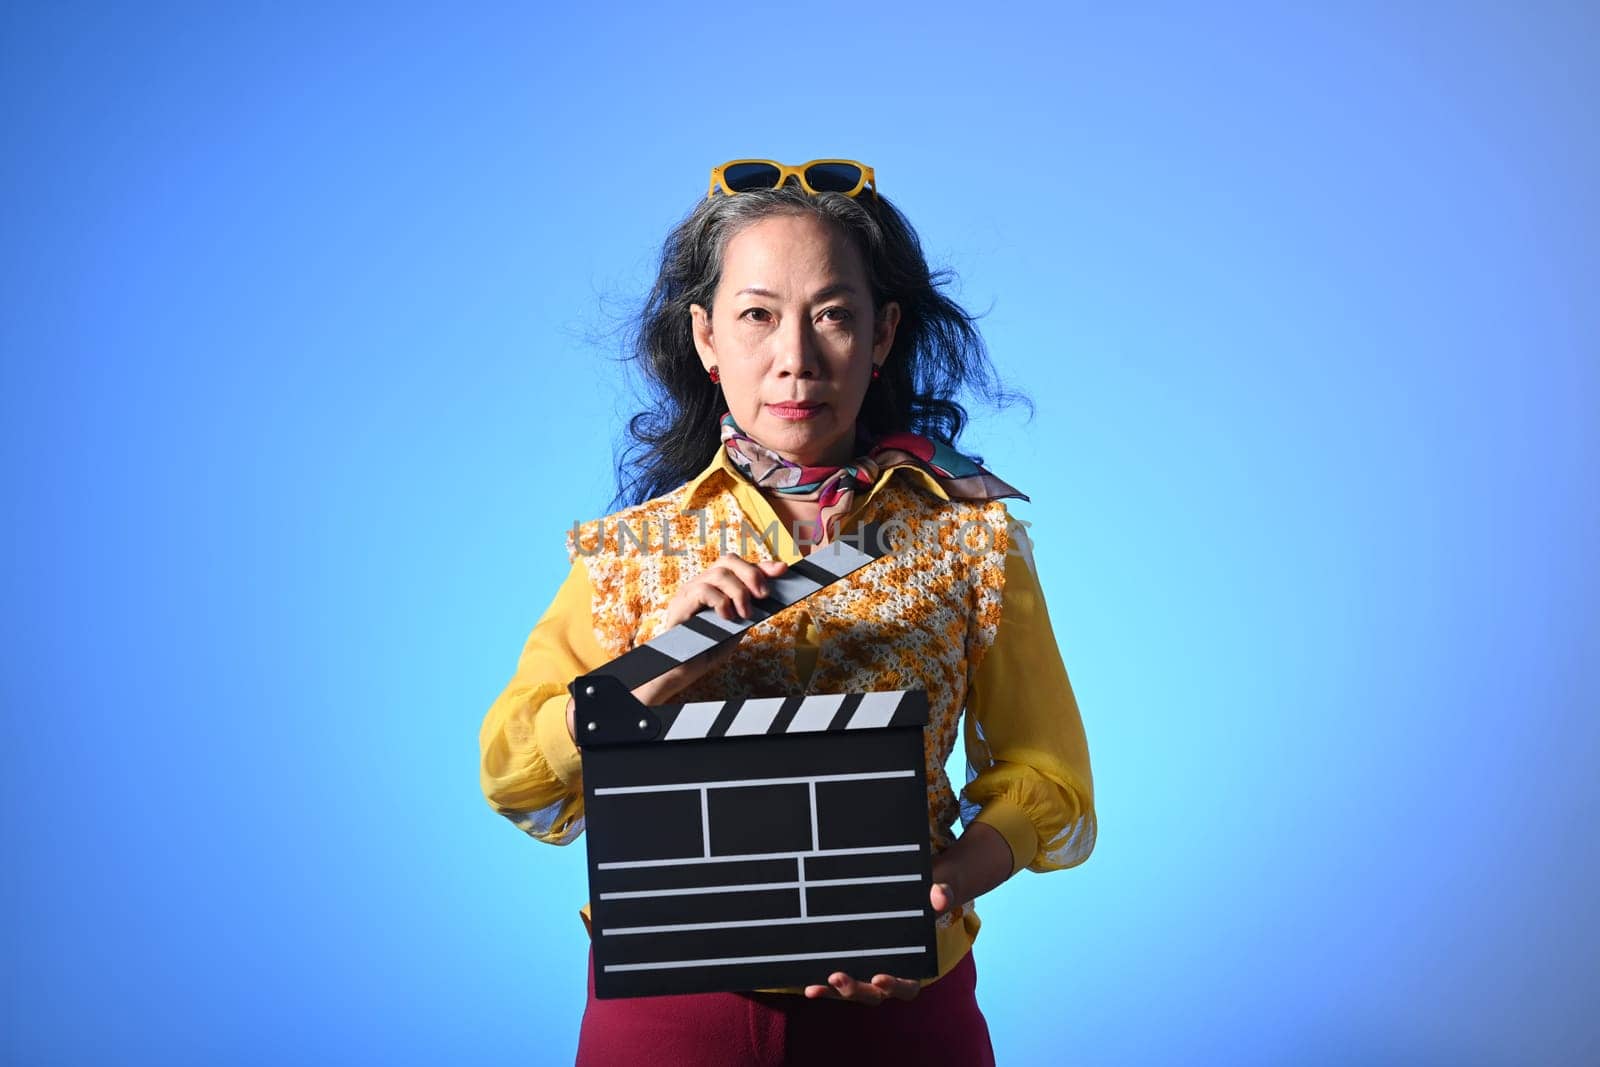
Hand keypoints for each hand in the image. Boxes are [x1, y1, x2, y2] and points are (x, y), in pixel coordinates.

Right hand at [566, 555, 789, 740]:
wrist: (679, 670)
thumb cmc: (705, 650)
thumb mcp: (736, 628)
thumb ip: (748, 611)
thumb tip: (770, 596)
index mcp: (715, 588)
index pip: (738, 566)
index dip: (761, 565)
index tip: (783, 570)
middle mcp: (701, 585)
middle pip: (728, 560)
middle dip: (752, 573)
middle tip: (764, 595)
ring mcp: (689, 593)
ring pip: (719, 573)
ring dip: (739, 592)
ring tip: (745, 613)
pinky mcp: (681, 605)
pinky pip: (703, 590)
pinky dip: (721, 601)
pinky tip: (727, 617)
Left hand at [801, 879, 959, 1004]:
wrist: (905, 899)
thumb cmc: (921, 900)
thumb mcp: (933, 895)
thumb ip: (941, 894)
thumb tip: (941, 895)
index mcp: (912, 967)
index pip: (906, 986)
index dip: (894, 986)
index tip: (880, 977)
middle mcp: (888, 978)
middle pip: (874, 994)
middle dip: (855, 990)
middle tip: (838, 978)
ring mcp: (866, 975)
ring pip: (851, 992)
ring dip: (834, 992)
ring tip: (816, 986)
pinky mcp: (848, 968)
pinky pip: (835, 984)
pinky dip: (822, 986)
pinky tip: (807, 983)